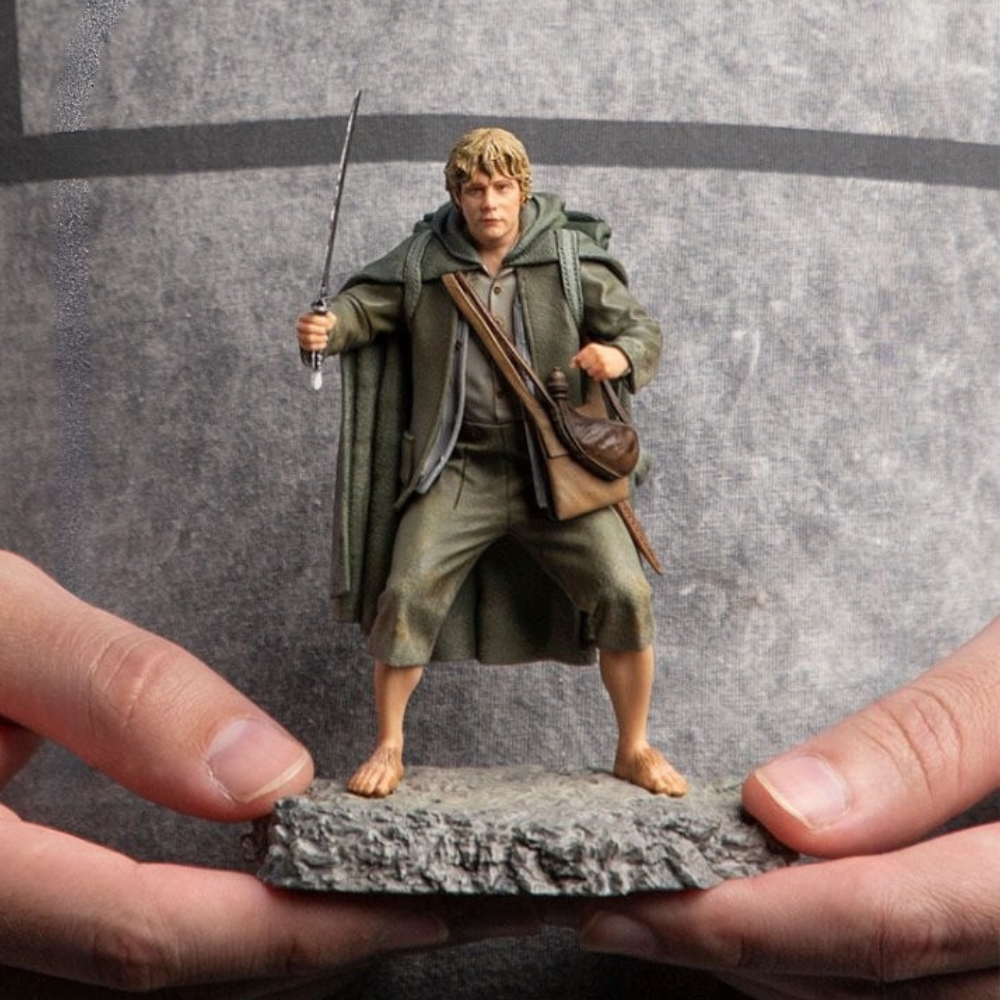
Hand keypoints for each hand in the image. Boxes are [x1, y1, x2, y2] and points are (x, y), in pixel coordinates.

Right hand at [0, 552, 523, 997]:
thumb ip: (120, 695)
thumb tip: (268, 774)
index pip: (152, 933)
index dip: (297, 928)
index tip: (418, 903)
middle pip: (157, 972)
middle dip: (309, 946)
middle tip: (431, 902)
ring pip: (133, 970)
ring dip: (266, 942)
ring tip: (375, 893)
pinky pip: (107, 936)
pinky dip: (203, 918)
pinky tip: (268, 883)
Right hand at [296, 311, 334, 352]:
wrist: (323, 333)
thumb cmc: (324, 323)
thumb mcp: (328, 318)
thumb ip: (328, 316)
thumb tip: (328, 316)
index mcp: (304, 317)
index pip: (311, 318)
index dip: (321, 321)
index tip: (329, 323)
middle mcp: (299, 326)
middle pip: (308, 328)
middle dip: (319, 330)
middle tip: (325, 331)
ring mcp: (300, 336)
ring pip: (309, 338)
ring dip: (319, 338)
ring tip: (326, 337)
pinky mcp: (303, 345)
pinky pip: (310, 346)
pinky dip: (318, 345)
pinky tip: (324, 343)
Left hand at [569, 343, 630, 380]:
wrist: (622, 355)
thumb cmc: (606, 353)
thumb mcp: (593, 350)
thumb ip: (581, 356)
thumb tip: (571, 364)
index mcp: (592, 348)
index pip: (580, 358)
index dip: (583, 361)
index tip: (589, 359)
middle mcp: (596, 355)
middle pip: (584, 366)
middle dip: (589, 366)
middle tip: (596, 362)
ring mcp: (601, 364)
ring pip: (590, 373)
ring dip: (594, 371)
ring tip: (601, 366)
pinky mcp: (606, 371)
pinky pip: (596, 378)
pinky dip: (599, 376)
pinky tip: (604, 370)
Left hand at [575, 615, 999, 998]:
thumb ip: (925, 743)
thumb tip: (782, 808)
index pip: (895, 924)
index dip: (750, 922)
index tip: (626, 903)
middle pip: (893, 986)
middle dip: (739, 954)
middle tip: (613, 912)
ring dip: (781, 969)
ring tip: (671, 919)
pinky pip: (937, 989)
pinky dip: (839, 963)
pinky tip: (774, 923)